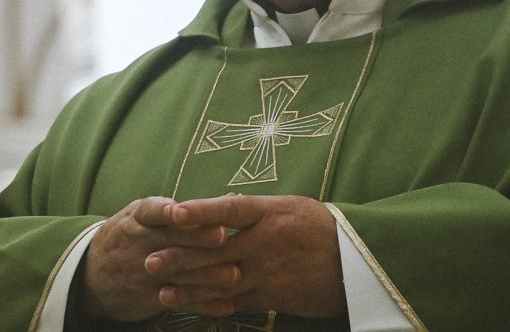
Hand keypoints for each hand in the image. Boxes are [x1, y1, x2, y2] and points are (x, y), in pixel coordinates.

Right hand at [80, 196, 231, 320]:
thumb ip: (181, 210)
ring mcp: (144, 272)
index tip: (181, 211)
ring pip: (178, 273)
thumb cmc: (130, 237)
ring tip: (233, 275)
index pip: (150, 212)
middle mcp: (139, 244)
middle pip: (170, 242)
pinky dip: (204, 304)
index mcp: (138, 219)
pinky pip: (180, 301)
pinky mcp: (150, 298)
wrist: (92, 275)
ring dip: (206, 275)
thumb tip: (231, 197)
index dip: (165, 211)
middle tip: (223, 238)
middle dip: (196, 240)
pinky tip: (225, 305)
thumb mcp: (142, 216)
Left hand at [150, 195, 342, 319]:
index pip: (230, 209)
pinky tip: (192, 307)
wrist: (360, 261)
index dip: (200, 211)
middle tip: (149, 262)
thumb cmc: (320, 227)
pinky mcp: (274, 296)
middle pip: (216, 251)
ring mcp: (269, 272)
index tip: (173, 212)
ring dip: (190, 287)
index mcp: (269, 213)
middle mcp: (265, 242)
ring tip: (162, 290)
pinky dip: (214, 305)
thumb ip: (253, 208)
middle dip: (181, 258)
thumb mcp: (289, 207)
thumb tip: (224, 201)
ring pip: (222, 280)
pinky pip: (238, 302)